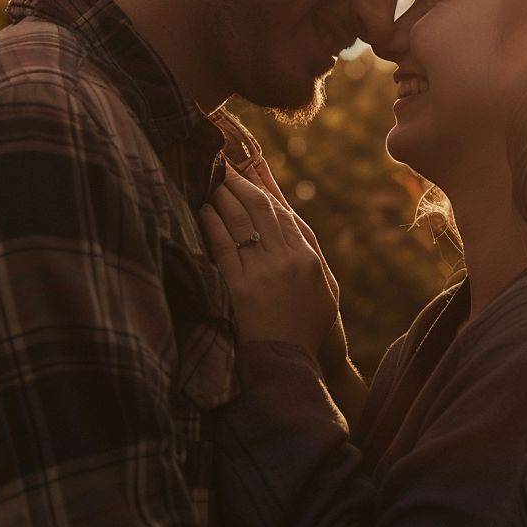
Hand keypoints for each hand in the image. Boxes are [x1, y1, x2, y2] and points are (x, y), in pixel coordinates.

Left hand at [199, 165, 337, 360]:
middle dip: (238, 182)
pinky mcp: (241, 289)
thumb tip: (287, 216)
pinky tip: (203, 209)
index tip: (248, 164)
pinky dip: (213, 225)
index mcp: (308, 256)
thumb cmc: (310, 325)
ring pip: (240, 222)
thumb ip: (308, 250)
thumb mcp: (323, 286)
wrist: (292, 363)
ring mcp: (264, 273)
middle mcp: (288, 259)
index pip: (281, 210)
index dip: (263, 184)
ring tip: (209, 178)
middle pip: (259, 209)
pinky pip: (223, 248)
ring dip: (223, 196)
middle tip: (220, 163)